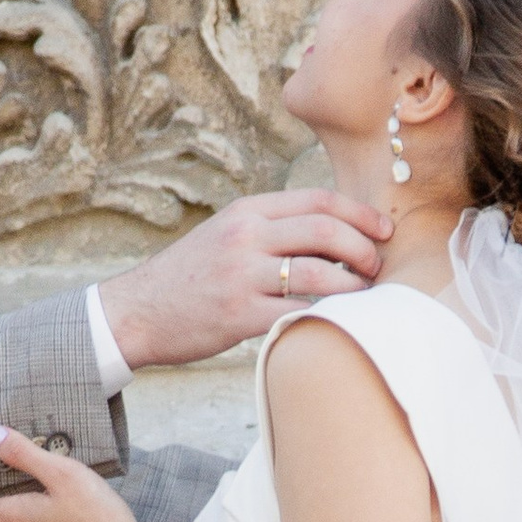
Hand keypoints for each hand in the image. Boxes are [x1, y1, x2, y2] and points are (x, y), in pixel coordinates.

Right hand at [97, 188, 391, 370]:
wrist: (137, 311)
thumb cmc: (191, 277)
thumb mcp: (228, 235)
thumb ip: (273, 229)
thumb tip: (334, 235)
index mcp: (248, 211)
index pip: (318, 200)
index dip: (360, 214)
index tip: (384, 231)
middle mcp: (246, 237)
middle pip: (325, 230)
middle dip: (364, 248)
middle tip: (377, 267)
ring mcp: (243, 276)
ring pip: (320, 273)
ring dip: (353, 286)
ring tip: (364, 295)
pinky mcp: (239, 315)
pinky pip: (298, 312)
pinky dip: (324, 315)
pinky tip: (336, 320)